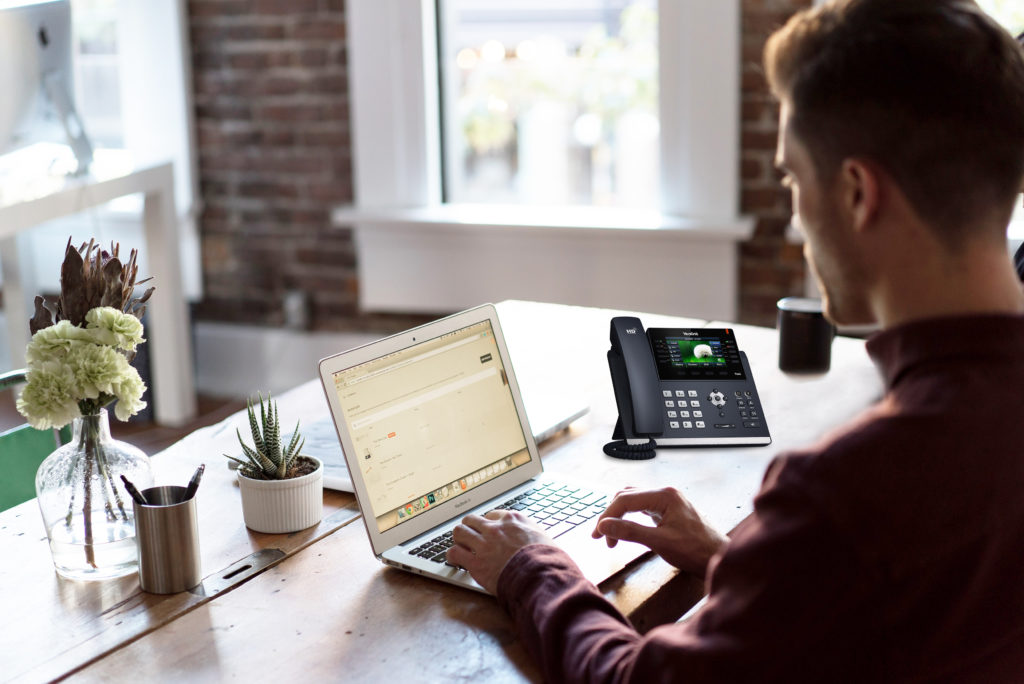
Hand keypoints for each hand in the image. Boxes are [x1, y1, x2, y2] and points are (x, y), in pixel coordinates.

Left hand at [447, 510, 551, 593]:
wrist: (541, 576)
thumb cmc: (548, 560)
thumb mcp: (545, 539)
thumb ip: (533, 536)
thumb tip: (537, 541)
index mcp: (513, 520)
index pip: (493, 515)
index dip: (489, 524)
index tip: (488, 531)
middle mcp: (496, 528)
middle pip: (472, 520)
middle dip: (470, 528)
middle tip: (470, 537)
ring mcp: (484, 544)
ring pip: (459, 532)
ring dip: (459, 539)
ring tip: (460, 546)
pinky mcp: (476, 563)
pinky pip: (455, 552)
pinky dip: (452, 556)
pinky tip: (454, 560)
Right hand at [592, 487, 726, 575]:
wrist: (719, 558)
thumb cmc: (696, 550)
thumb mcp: (660, 542)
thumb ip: (630, 532)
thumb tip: (604, 526)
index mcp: (664, 495)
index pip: (625, 499)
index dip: (607, 516)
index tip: (598, 534)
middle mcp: (665, 493)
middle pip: (627, 497)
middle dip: (611, 516)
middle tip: (601, 536)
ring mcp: (667, 501)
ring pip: (633, 501)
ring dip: (619, 516)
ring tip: (611, 536)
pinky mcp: (668, 510)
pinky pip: (642, 508)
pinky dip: (630, 518)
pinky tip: (626, 530)